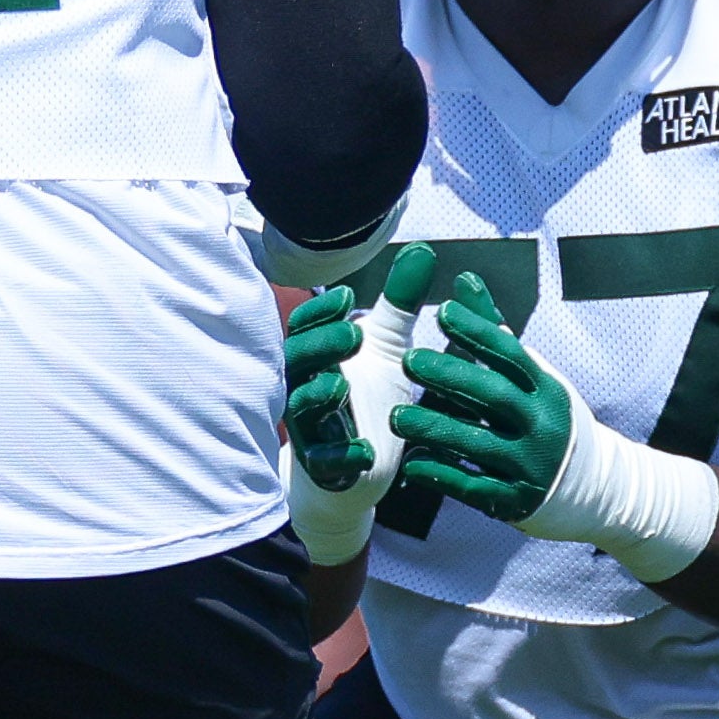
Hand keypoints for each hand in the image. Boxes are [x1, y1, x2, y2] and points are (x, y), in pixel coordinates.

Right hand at [283, 246, 431, 563]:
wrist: (362, 467)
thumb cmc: (369, 399)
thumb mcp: (388, 349)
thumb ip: (400, 304)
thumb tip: (422, 249)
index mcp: (315, 357)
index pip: (303, 327)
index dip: (320, 312)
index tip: (350, 295)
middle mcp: (304, 389)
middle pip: (296, 362)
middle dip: (319, 347)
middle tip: (354, 333)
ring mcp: (311, 430)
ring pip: (302, 411)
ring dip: (319, 396)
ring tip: (341, 385)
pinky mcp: (326, 469)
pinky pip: (325, 462)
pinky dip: (342, 456)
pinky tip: (365, 451)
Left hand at [392, 270, 575, 525]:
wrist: (595, 488)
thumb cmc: (546, 418)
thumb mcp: (531, 375)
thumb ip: (493, 330)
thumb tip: (464, 279)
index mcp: (545, 388)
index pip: (511, 354)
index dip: (478, 332)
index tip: (443, 312)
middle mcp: (541, 424)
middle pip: (494, 396)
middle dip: (451, 377)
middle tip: (408, 360)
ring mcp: (530, 465)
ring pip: (478, 444)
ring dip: (436, 430)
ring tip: (396, 418)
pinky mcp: (516, 500)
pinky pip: (474, 487)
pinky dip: (443, 475)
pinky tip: (412, 464)